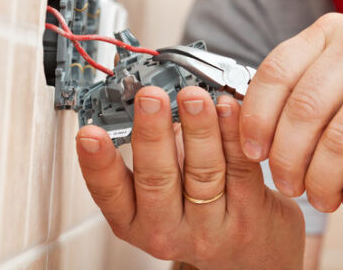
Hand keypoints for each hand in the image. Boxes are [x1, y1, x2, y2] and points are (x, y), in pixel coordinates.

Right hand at [76, 86, 304, 269]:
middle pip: (157, 179)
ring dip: (197, 128)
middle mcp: (168, 230)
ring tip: (193, 98)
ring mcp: (209, 227)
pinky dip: (232, 134)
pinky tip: (226, 109)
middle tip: (150, 99)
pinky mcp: (247, 216)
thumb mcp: (161, 191)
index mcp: (135, 222)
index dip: (98, 164)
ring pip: (202, 172)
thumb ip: (154, 154)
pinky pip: (239, 168)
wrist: (251, 245)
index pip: (110, 194)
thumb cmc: (198, 209)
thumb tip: (150, 104)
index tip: (90, 134)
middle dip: (152, 134)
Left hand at [239, 13, 342, 213]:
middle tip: (288, 185)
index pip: (275, 72)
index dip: (256, 117)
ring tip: (324, 199)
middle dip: (286, 160)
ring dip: (322, 182)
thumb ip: (318, 78)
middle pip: (301, 113)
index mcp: (335, 30)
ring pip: (336, 143)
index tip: (254, 150)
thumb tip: (264, 125)